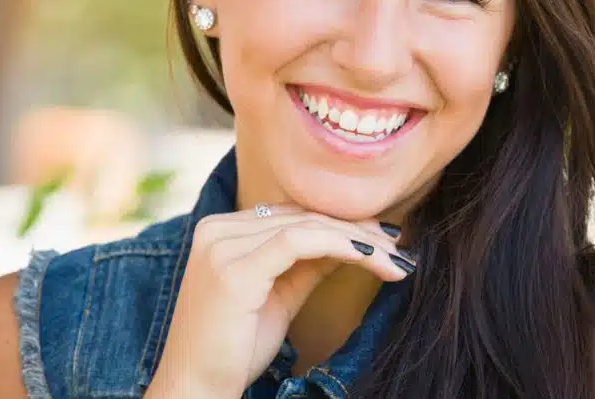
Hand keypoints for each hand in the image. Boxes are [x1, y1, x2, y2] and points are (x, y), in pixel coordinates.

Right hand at [144, 204, 413, 397]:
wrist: (194, 390)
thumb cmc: (233, 350)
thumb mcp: (278, 296)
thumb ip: (308, 264)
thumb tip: (352, 240)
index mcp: (220, 230)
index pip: (294, 214)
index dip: (343, 222)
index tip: (385, 238)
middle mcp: (216, 228)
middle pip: (304, 216)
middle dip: (359, 231)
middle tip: (401, 247)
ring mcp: (221, 246)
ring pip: (308, 226)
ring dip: (360, 241)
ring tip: (396, 259)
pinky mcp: (233, 269)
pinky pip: (300, 243)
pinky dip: (342, 246)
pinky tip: (372, 259)